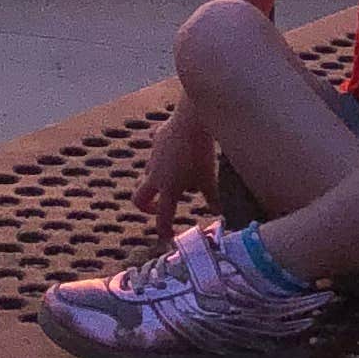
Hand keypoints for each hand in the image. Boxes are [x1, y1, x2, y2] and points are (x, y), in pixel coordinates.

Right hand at [135, 100, 217, 243]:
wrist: (191, 120)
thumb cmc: (201, 153)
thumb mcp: (209, 178)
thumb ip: (212, 198)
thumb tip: (220, 214)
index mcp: (168, 189)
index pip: (162, 217)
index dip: (164, 230)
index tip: (169, 237)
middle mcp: (155, 175)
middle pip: (138, 198)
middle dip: (146, 207)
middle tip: (159, 208)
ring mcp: (153, 156)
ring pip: (146, 173)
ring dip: (155, 181)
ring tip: (174, 178)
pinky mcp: (157, 139)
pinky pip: (155, 149)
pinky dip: (161, 154)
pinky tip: (172, 150)